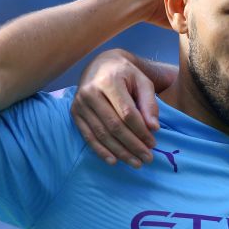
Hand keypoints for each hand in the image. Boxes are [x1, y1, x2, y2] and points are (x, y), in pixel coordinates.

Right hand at [71, 49, 159, 167]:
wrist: (101, 65)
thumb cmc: (126, 75)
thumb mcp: (143, 82)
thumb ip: (150, 103)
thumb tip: (153, 128)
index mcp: (109, 81)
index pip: (127, 113)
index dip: (141, 131)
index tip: (153, 143)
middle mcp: (90, 92)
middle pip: (114, 126)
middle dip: (132, 145)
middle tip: (147, 158)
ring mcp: (80, 104)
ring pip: (102, 134)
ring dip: (120, 152)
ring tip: (135, 163)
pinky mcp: (74, 114)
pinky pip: (88, 136)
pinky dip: (101, 151)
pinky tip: (114, 161)